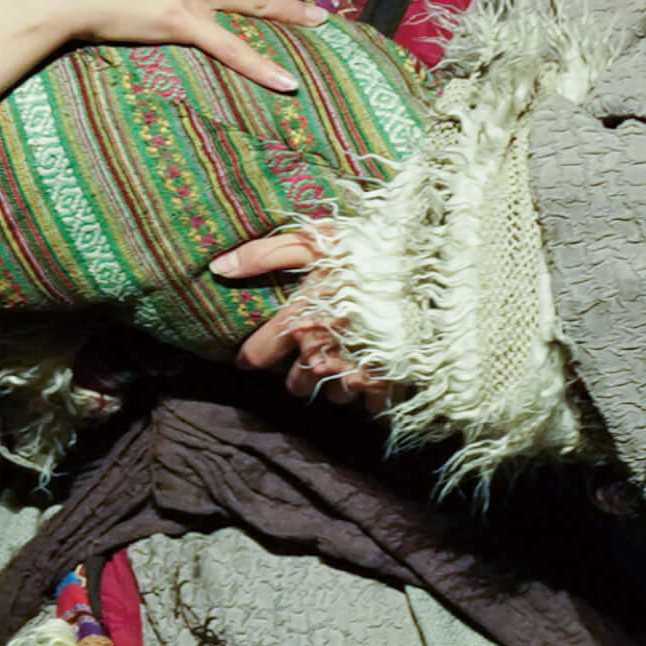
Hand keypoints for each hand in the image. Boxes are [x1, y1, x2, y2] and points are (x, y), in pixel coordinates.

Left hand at [211, 226, 389, 407]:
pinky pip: (369, 405)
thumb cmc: (367, 247)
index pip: (258, 356)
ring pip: (333, 396)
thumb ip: (263, 255)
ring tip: (344, 363)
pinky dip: (370, 394)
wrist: (428, 263)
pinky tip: (373, 376)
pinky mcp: (387, 380)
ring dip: (335, 383)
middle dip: (298, 374)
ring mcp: (354, 369)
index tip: (250, 359)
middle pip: (296, 385)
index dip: (252, 358)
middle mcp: (320, 352)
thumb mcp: (313, 240)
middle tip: (309, 357)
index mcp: (297, 321)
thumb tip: (218, 267)